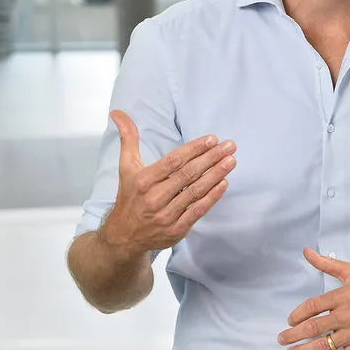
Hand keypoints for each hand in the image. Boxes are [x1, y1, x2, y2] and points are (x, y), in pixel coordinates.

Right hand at [99, 110, 236, 257]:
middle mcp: (155, 197)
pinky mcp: (176, 229)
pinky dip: (212, 197)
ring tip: (231, 161)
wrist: (124, 236)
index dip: (194, 149)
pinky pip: (198, 211)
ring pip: (195, 191)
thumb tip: (118, 112)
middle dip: (212, 158)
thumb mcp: (126, 167)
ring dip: (216, 175)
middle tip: (230, 146)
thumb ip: (128, 138)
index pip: (174, 161)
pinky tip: (224, 183)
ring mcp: (166, 215)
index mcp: (144, 180)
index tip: (212, 139)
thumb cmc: (130, 196)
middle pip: (188, 174)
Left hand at [277, 248, 349, 349]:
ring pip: (323, 345)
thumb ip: (327, 264)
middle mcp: (348, 315)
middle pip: (314, 327)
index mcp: (344, 296)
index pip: (313, 306)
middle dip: (293, 335)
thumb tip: (307, 252)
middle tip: (282, 339)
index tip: (290, 320)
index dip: (298, 314)